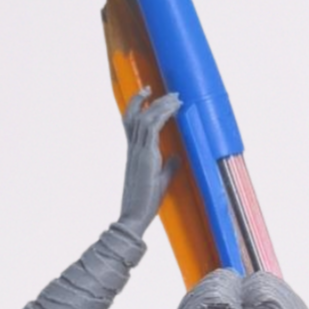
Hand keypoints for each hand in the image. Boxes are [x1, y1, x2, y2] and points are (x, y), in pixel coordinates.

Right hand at [116, 88, 180, 239]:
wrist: (135, 216)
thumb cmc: (146, 202)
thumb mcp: (161, 180)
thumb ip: (168, 166)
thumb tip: (177, 157)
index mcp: (134, 152)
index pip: (131, 121)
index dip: (137, 104)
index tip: (148, 92)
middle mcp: (134, 149)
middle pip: (137, 115)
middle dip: (152, 100)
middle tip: (171, 93)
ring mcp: (138, 152)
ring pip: (145, 118)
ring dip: (161, 105)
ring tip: (176, 98)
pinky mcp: (146, 157)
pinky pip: (152, 129)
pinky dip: (162, 116)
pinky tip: (173, 110)